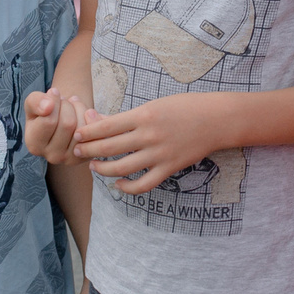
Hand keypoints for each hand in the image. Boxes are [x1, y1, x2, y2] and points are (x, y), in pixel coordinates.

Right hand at [24, 88, 87, 165]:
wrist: (62, 120)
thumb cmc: (44, 111)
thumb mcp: (34, 103)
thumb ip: (35, 102)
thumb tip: (48, 106)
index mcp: (34, 145)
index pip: (49, 120)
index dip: (54, 102)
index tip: (54, 94)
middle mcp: (52, 157)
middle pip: (68, 124)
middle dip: (68, 105)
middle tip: (64, 101)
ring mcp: (71, 159)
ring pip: (83, 127)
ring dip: (80, 109)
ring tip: (73, 105)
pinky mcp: (87, 155)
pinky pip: (94, 133)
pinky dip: (91, 117)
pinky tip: (84, 113)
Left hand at [74, 95, 231, 194]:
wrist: (216, 119)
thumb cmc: (183, 107)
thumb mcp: (153, 105)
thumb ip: (126, 117)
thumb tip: (95, 118)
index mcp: (143, 115)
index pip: (106, 126)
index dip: (87, 133)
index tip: (77, 135)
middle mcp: (149, 135)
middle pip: (109, 147)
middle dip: (88, 151)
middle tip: (76, 152)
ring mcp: (159, 154)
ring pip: (122, 168)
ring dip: (103, 169)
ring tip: (94, 166)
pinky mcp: (169, 168)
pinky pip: (143, 184)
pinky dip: (127, 188)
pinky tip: (118, 184)